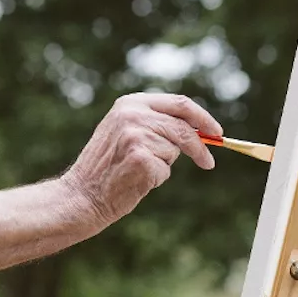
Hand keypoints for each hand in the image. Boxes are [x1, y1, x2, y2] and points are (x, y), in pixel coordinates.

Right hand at [61, 93, 222, 228]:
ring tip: (138, 170)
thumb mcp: (124, 131)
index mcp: (130, 103)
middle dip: (200, 147)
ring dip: (165, 164)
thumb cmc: (106, 167)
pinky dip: (157, 178)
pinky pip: (165, 169)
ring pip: (174, 150)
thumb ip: (154, 122)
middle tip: (208, 162)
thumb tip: (197, 129)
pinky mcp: (141, 158)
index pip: (179, 103)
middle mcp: (132, 114)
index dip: (202, 117)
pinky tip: (135, 180)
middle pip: (183, 127)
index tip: (216, 131)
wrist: (82, 193)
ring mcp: (136, 135)